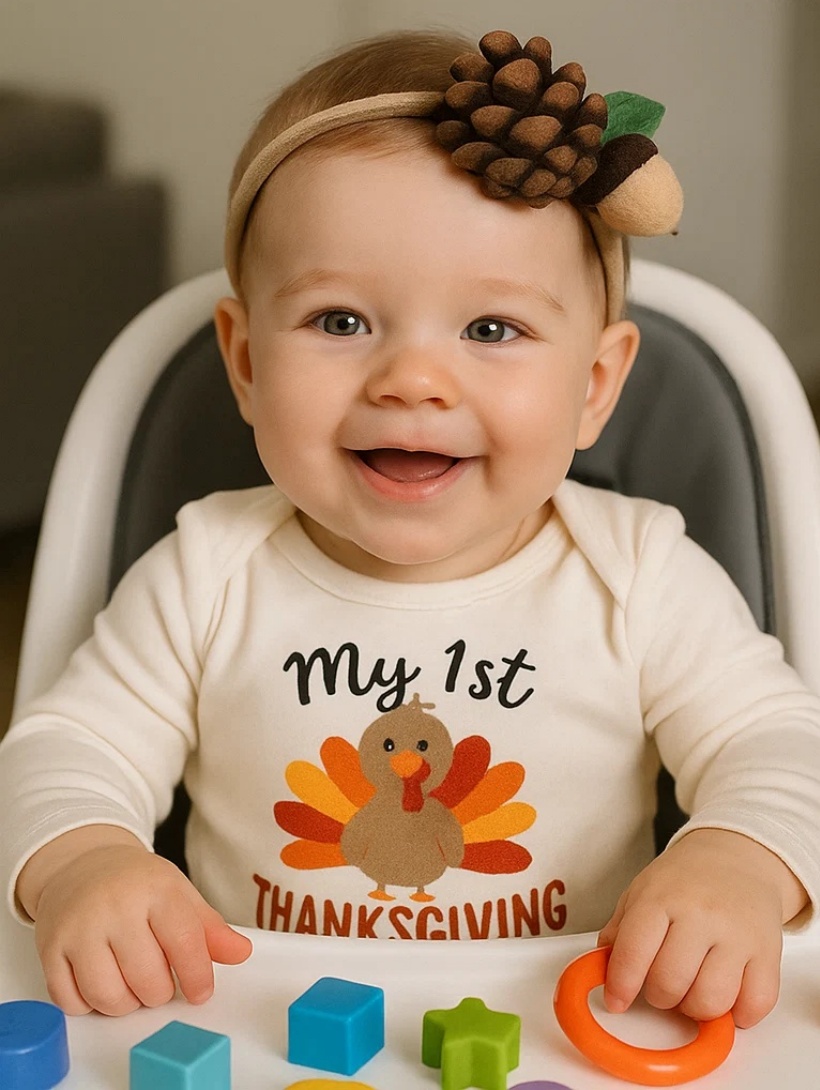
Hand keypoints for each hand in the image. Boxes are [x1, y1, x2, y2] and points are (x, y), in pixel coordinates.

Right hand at [20, 827, 251, 1015]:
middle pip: (147, 979)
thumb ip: (210, 928)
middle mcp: (115, 906)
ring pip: (109, 997)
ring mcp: (79, 928)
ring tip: (131, 984)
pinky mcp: (49, 948)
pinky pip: (72, 1002)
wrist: (81, 864)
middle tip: (159, 982)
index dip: (198, 976)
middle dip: (160, 992)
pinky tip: (101, 982)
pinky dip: (90, 1005)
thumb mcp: (178, 893)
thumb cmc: (136, 884)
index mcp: (156, 889)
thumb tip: (241, 953)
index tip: (201, 992)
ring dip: (126, 1003)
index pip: (185, 943)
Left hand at [597, 828, 807, 1027]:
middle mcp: (701, 914)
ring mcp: (737, 934)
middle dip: (658, 996)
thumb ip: (620, 928)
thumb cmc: (685, 878)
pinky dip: (738, 1015)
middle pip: (670, 983)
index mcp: (661, 897)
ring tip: (691, 989)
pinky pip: (755, 1004)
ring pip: (711, 1000)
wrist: (737, 856)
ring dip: (694, 1008)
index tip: (617, 1000)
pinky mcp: (768, 952)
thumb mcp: (643, 890)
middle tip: (660, 985)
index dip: (621, 986)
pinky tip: (726, 996)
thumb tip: (601, 965)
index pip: (633, 952)